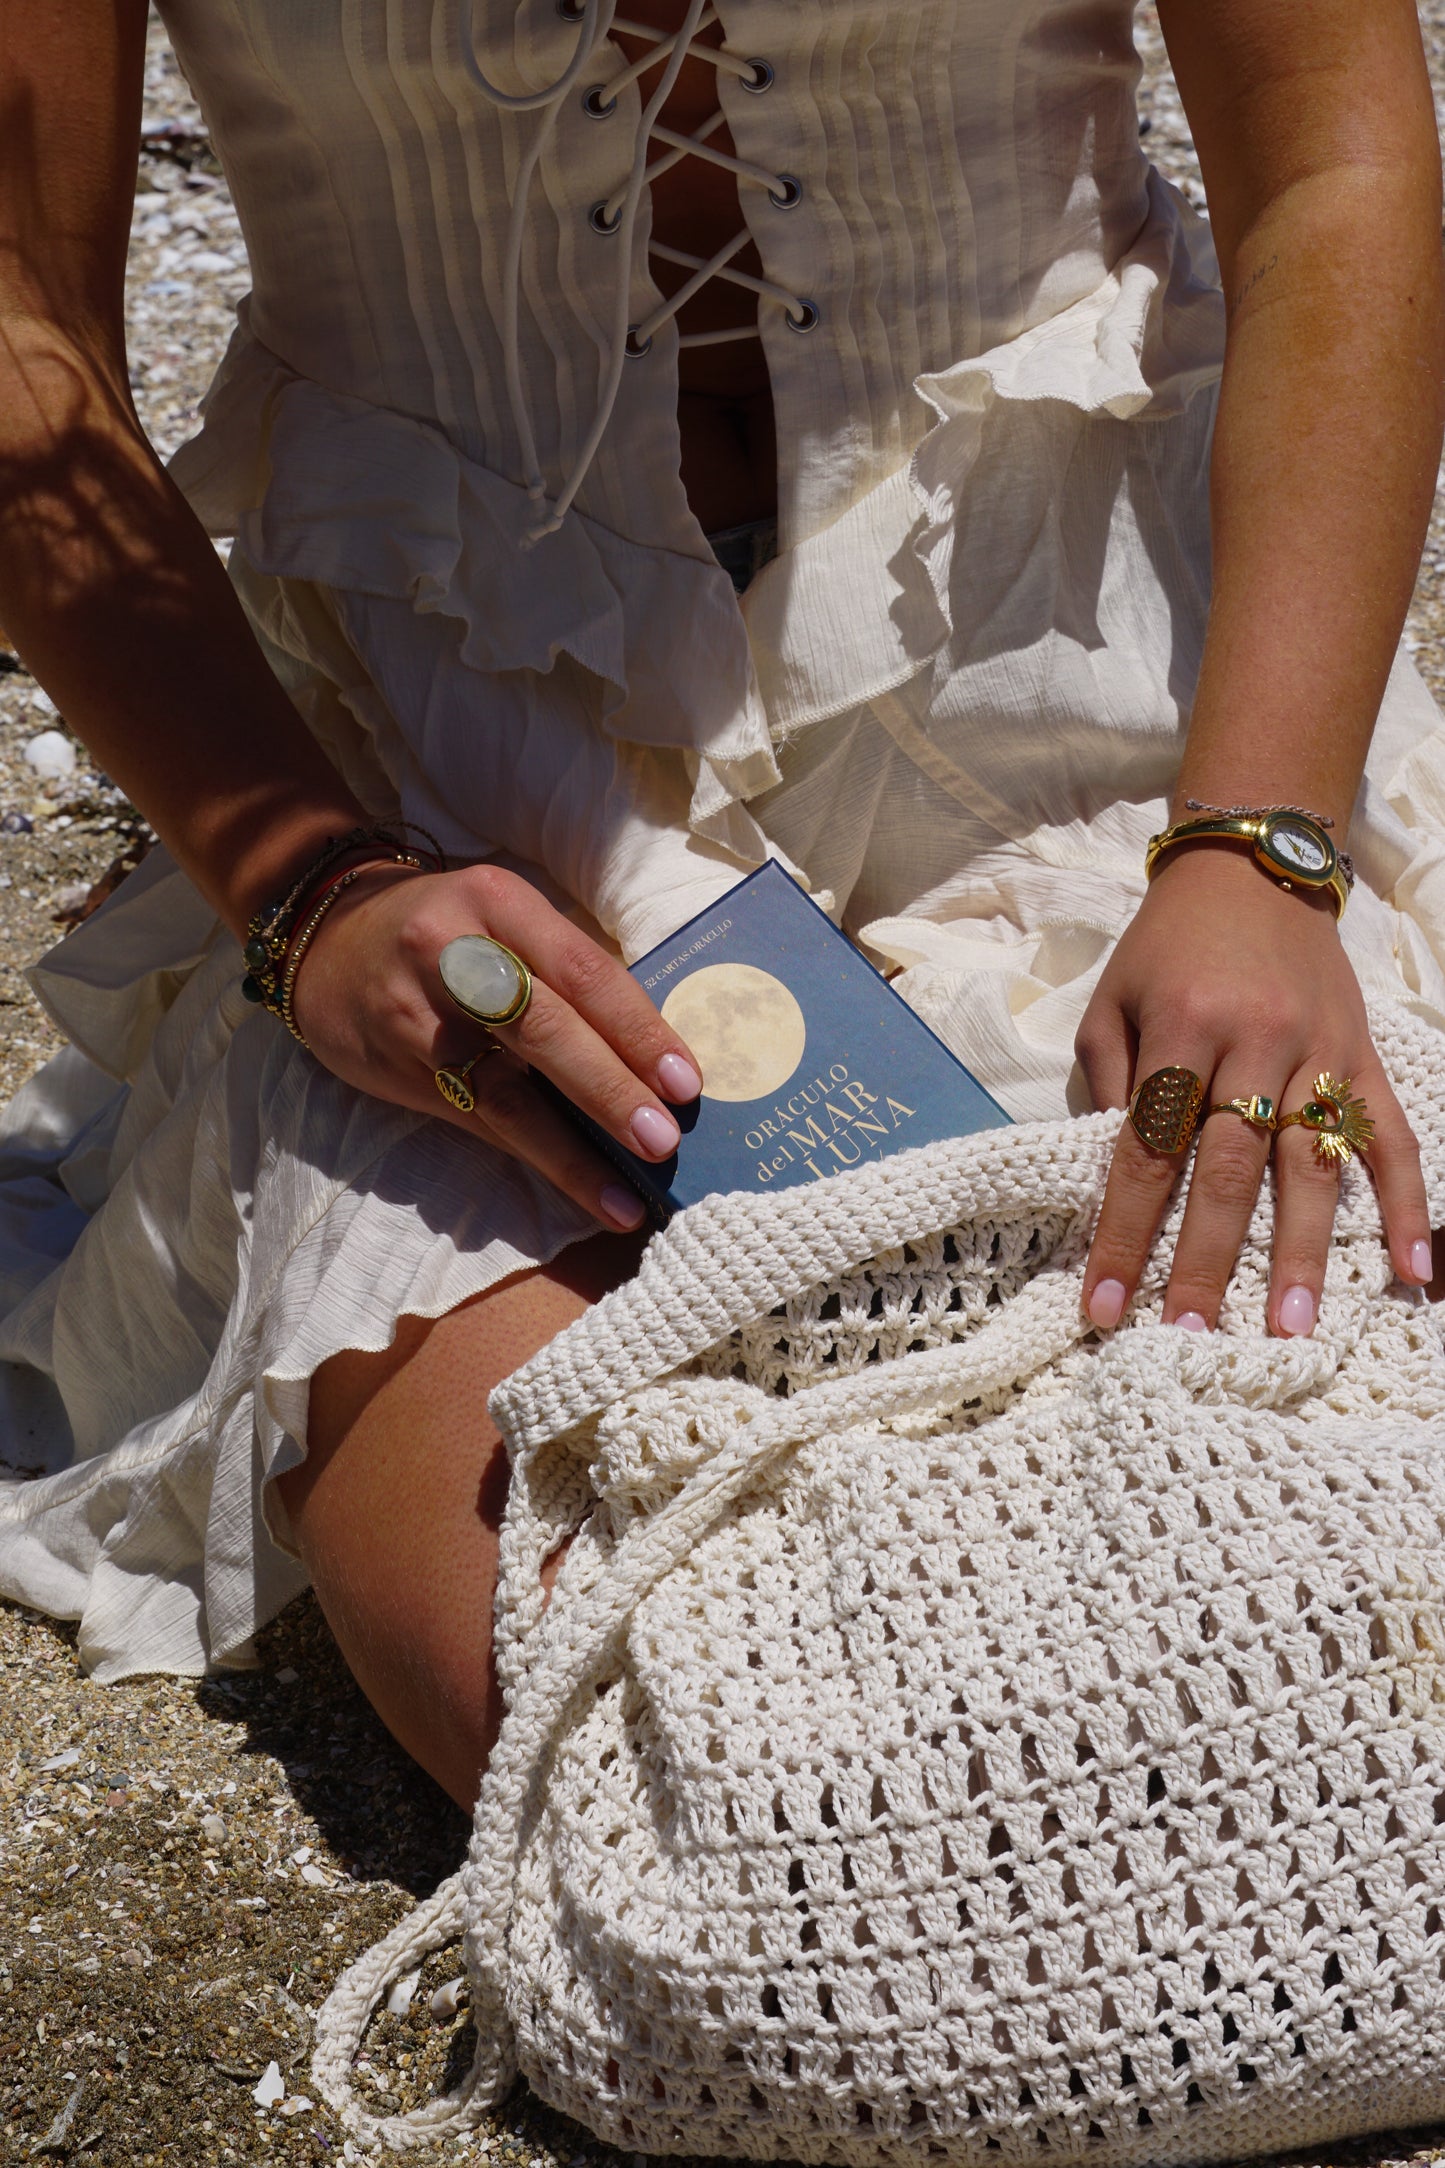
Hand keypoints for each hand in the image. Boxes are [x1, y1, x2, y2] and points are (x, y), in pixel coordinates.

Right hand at [290, 860, 703, 1230]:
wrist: (327, 940)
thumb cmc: (447, 932)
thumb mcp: (502, 918)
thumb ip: (564, 970)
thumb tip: (653, 1056)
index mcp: (498, 901)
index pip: (582, 970)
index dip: (636, 1029)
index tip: (685, 1081)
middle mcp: (452, 951)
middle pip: (543, 1027)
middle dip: (609, 1089)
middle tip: (662, 1139)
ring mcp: (417, 1014)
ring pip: (504, 1090)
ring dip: (570, 1150)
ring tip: (624, 1195)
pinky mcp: (398, 1067)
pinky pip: (476, 1119)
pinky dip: (533, 1157)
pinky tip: (577, 1188)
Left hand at [1075, 844, 1432, 1334]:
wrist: (1251, 868)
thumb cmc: (1165, 948)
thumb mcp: (1110, 1004)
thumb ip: (1107, 1088)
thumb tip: (1111, 1181)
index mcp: (1181, 1026)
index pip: (1147, 1151)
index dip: (1125, 1234)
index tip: (1103, 1304)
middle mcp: (1256, 1042)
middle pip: (1230, 1171)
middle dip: (1207, 1262)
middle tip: (1189, 1337)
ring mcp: (1320, 1051)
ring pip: (1311, 1166)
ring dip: (1303, 1254)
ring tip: (1290, 1330)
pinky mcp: (1362, 1056)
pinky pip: (1393, 1138)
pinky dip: (1406, 1204)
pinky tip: (1414, 1271)